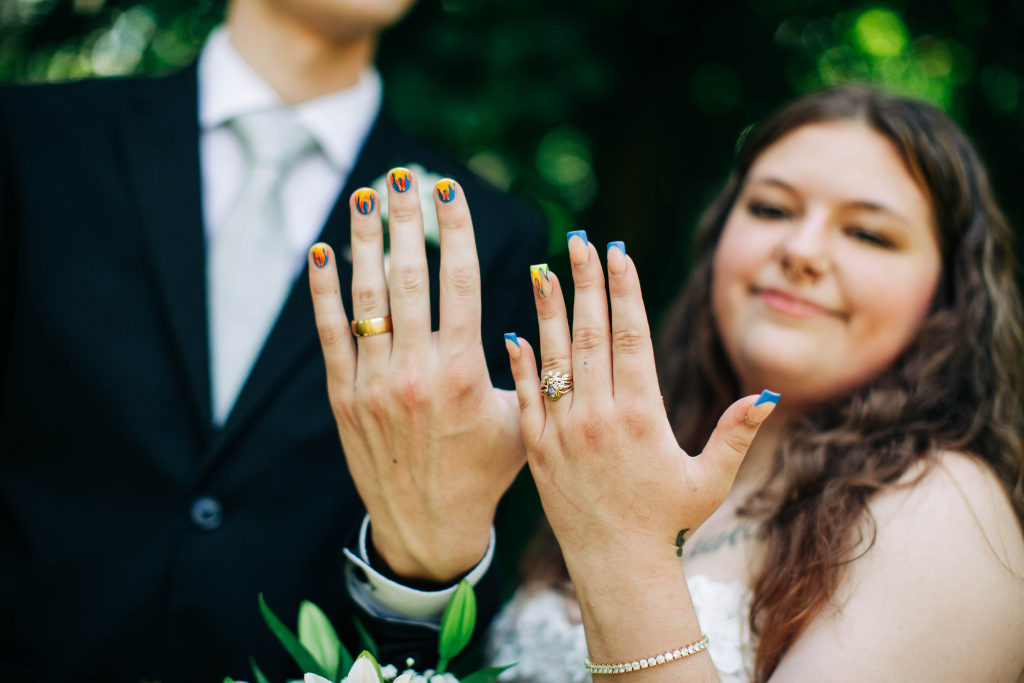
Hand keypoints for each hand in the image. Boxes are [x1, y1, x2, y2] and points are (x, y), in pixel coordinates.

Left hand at [308, 171, 524, 581]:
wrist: (429, 526)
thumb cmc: (485, 472)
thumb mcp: (520, 421)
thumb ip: (526, 370)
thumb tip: (532, 316)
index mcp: (465, 374)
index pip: (459, 282)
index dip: (454, 230)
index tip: (449, 191)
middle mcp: (416, 373)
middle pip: (409, 278)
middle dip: (406, 221)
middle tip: (403, 177)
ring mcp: (374, 385)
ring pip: (367, 299)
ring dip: (363, 242)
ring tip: (365, 197)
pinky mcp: (344, 399)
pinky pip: (330, 335)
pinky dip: (324, 293)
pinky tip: (323, 254)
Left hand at [506, 234, 777, 584]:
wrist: (615, 566)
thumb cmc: (668, 521)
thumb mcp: (710, 479)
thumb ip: (735, 433)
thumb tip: (769, 394)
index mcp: (642, 416)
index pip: (631, 336)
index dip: (624, 289)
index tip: (617, 251)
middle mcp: (599, 417)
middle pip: (591, 334)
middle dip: (586, 281)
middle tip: (578, 239)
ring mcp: (562, 431)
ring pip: (553, 358)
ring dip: (548, 310)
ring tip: (543, 268)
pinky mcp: (536, 449)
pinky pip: (525, 397)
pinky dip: (520, 364)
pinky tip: (515, 331)